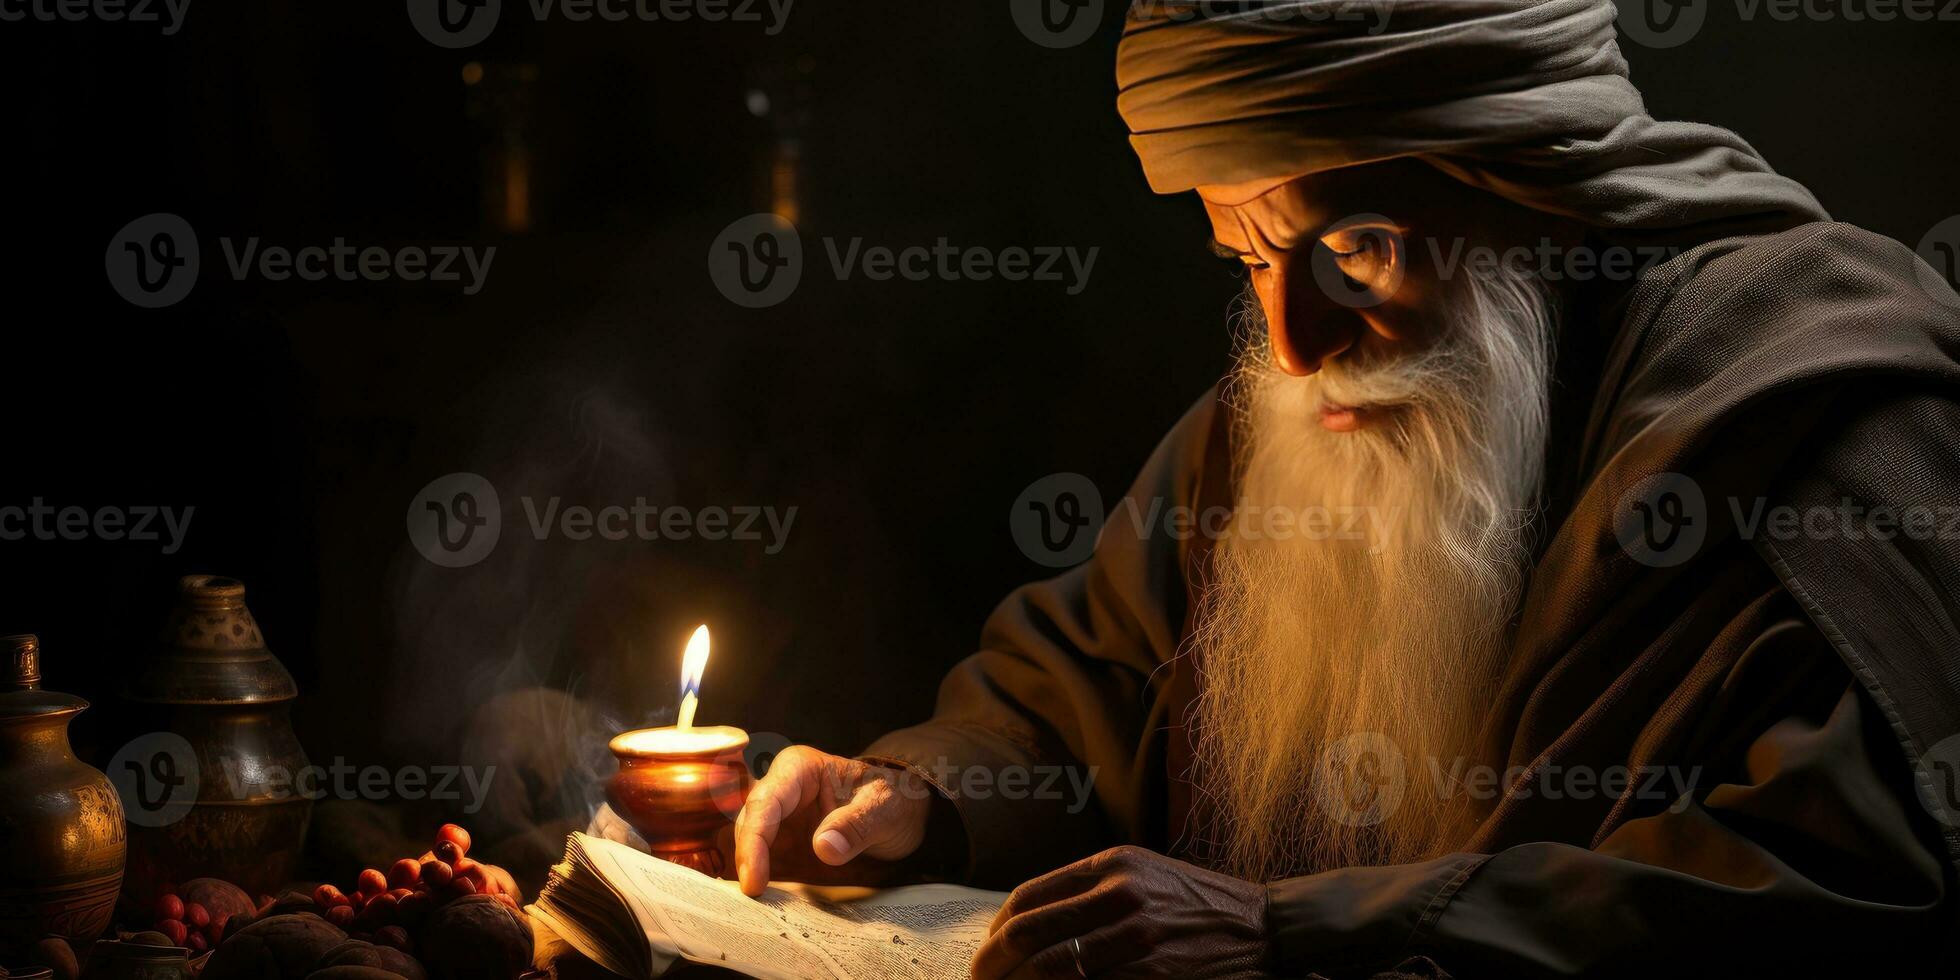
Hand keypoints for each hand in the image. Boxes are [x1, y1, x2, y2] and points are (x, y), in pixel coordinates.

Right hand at [733, 745, 932, 895]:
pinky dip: (761, 878)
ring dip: (750, 870)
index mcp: (801, 769)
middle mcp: (783, 789)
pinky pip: (763, 859)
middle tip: (755, 896)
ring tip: (756, 905)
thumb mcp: (885, 809)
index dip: (754, 841)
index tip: (755, 880)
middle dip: (747, 858)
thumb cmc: (894, 799)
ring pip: (749, 841)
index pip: (766, 801)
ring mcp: (781, 816)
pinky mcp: (785, 841)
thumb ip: (856, 824)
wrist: (904, 813)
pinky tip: (766, 901)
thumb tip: (823, 847)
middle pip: (750, 822)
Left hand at [972, 845, 1266, 978]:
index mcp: (1111, 864)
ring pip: (1052, 968)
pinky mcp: (1153, 973)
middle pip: (1029, 932)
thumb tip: (1028, 924)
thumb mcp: (1142, 877)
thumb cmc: (1197, 905)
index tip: (987, 953)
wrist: (1265, 928)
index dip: (997, 930)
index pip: (1029, 896)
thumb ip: (1089, 893)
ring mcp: (1137, 935)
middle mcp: (1119, 893)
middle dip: (993, 964)